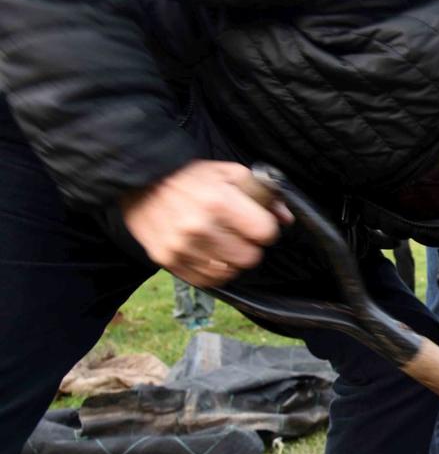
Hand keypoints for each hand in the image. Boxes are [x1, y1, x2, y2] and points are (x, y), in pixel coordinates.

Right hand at [120, 160, 291, 287]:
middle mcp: (199, 227)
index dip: (265, 227)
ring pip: (230, 272)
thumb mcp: (229, 173)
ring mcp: (181, 247)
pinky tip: (208, 253)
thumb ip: (263, 193)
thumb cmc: (190, 177)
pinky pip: (206, 280)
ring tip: (221, 242)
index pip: (266, 233)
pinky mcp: (167, 260)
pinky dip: (212, 270)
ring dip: (231, 259)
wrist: (139, 183)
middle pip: (250, 257)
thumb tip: (285, 217)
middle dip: (250, 245)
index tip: (256, 222)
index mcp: (218, 202)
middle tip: (238, 233)